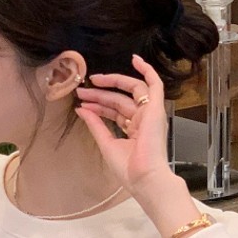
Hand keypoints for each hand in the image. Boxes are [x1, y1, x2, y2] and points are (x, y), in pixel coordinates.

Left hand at [74, 55, 175, 197]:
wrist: (144, 178)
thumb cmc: (129, 169)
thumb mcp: (106, 143)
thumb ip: (95, 124)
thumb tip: (82, 109)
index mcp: (134, 131)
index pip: (115, 112)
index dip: (98, 106)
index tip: (82, 102)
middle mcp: (144, 120)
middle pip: (120, 100)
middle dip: (101, 94)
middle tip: (83, 90)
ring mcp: (151, 113)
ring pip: (131, 90)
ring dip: (113, 83)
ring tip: (94, 80)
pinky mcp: (156, 108)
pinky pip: (155, 84)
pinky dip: (147, 70)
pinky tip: (135, 59)